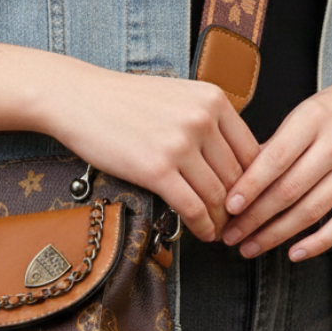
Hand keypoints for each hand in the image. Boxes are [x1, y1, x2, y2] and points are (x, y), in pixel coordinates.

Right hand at [0, 35, 260, 240]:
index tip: (250, 201)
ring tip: (220, 232)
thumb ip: (208, 121)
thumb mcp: (177, 97)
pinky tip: (203, 233)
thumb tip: (236, 161)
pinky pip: (193, 207)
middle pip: (238, 176)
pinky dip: (203, 226)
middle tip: (239, 225)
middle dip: (241, 207)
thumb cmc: (124, 100)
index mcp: (213, 99)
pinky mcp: (157, 169)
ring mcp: (180, 144)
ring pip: (219, 195)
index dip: (255, 183)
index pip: (252, 150)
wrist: (77, 98)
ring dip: (223, 220)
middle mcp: (202, 119)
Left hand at [220, 60, 331, 260]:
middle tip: (229, 234)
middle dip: (254, 217)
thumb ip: (274, 146)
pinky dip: (318, 243)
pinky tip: (293, 253)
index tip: (228, 207)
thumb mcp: (302, 114)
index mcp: (312, 119)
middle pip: (289, 190)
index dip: (250, 187)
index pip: (275, 159)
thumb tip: (237, 181)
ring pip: (311, 210)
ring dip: (276, 235)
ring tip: (250, 247)